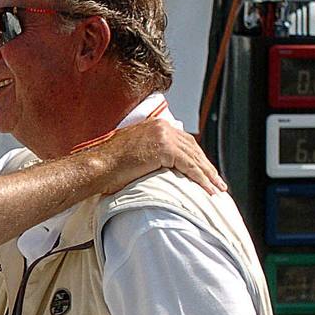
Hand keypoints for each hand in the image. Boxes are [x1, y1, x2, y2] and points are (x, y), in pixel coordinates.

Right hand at [84, 120, 225, 195]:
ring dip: (208, 174)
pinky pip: (189, 165)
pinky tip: (206, 189)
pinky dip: (200, 178)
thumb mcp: (132, 153)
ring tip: (216, 188)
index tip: (203, 170)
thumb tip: (157, 166)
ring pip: (194, 157)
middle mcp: (162, 127)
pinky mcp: (165, 148)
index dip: (195, 157)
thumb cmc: (108, 165)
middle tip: (216, 181)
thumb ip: (148, 153)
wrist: (98, 165)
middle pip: (192, 147)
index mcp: (155, 125)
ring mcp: (164, 136)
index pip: (183, 141)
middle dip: (206, 166)